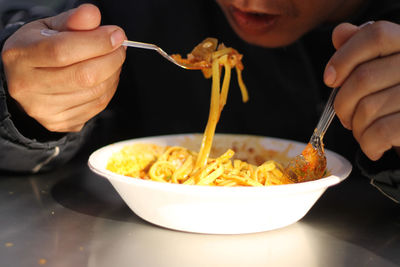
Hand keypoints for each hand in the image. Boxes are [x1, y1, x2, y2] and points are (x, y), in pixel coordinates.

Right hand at [1, 4, 126, 131]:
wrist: (25, 81)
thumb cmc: (39, 50)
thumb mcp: (49, 28)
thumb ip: (72, 21)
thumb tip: (93, 15)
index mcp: (21, 56)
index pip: (63, 50)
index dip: (96, 42)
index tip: (116, 34)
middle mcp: (29, 87)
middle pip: (84, 76)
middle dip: (111, 58)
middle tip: (119, 46)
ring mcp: (45, 109)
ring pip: (95, 92)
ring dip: (113, 73)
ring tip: (112, 58)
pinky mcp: (61, 122)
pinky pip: (98, 105)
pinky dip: (109, 87)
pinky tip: (106, 76)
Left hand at [324, 21, 399, 159]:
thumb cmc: (394, 103)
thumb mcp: (380, 73)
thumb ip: (361, 52)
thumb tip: (340, 33)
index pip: (375, 35)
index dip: (345, 56)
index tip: (329, 79)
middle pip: (363, 78)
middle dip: (342, 105)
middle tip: (345, 117)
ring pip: (367, 109)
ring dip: (356, 127)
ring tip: (362, 131)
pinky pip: (380, 133)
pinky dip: (368, 144)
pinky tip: (372, 146)